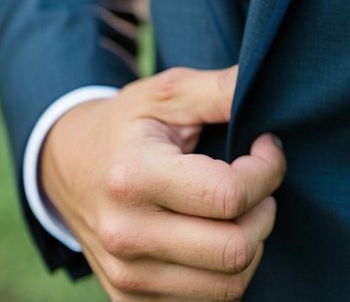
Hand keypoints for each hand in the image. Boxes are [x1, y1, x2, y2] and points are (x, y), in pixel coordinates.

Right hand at [40, 65, 285, 300]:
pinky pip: (205, 300)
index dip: (266, 171)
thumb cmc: (128, 124)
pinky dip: (225, 271)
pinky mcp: (129, 298)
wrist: (68, 166)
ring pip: (227, 285)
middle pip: (234, 250)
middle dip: (265, 210)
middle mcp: (127, 234)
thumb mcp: (168, 92)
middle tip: (259, 181)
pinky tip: (217, 232)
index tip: (266, 146)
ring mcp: (126, 275)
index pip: (229, 196)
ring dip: (251, 243)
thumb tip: (265, 84)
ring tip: (241, 206)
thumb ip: (220, 89)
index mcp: (135, 176)